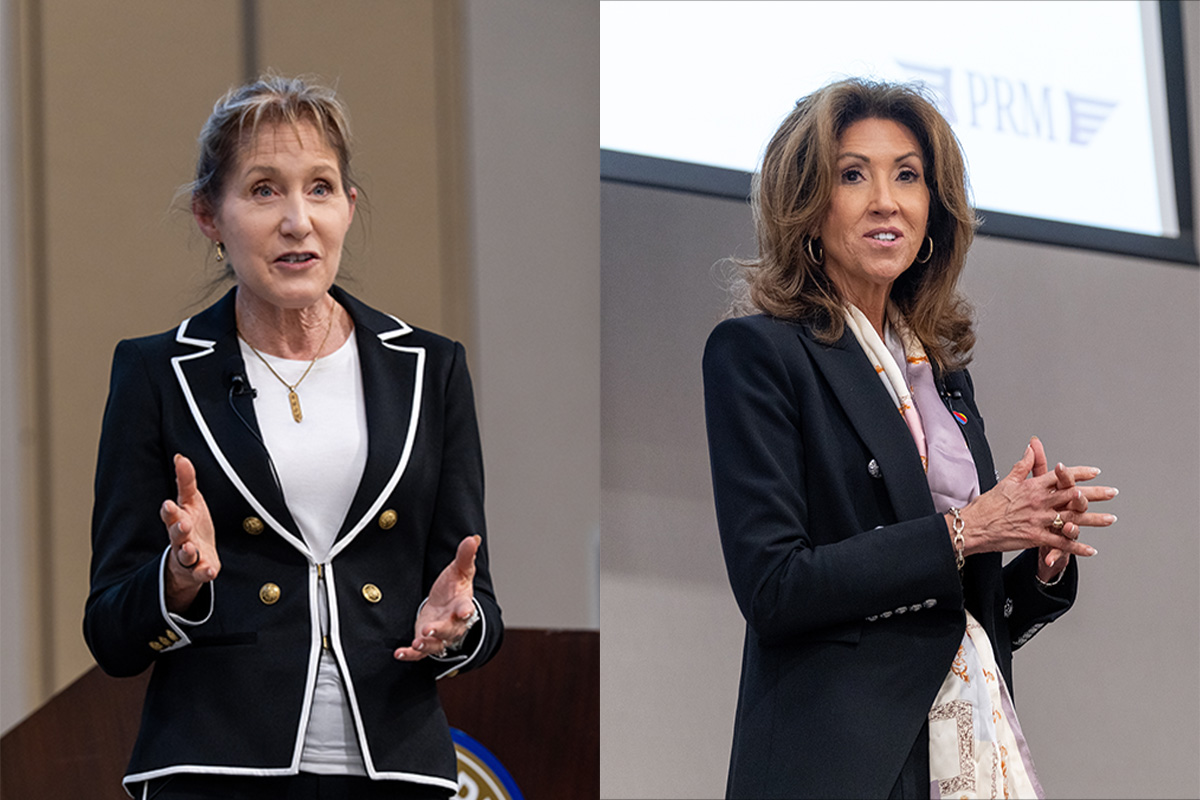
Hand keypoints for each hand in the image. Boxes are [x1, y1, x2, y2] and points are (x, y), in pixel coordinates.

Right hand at [160, 454, 219, 613]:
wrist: (195, 558)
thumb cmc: (192, 524)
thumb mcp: (191, 501)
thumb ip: (186, 481)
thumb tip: (181, 457)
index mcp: (178, 520)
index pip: (171, 514)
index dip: (169, 510)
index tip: (169, 504)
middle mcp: (181, 539)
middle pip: (176, 535)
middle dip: (178, 529)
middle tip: (182, 524)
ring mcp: (189, 557)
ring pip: (185, 555)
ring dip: (187, 552)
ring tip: (190, 548)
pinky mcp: (199, 570)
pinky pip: (200, 573)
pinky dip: (204, 572)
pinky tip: (209, 571)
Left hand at [394, 535, 480, 660]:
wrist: (448, 606)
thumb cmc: (455, 588)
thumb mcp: (460, 570)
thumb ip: (465, 556)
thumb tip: (472, 538)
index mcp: (462, 605)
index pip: (466, 608)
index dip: (466, 610)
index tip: (464, 611)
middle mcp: (453, 624)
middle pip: (450, 630)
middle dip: (440, 631)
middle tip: (430, 629)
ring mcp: (440, 635)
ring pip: (436, 644)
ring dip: (427, 645)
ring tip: (416, 643)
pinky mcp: (427, 642)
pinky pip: (420, 653)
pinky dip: (410, 654)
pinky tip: (399, 653)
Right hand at [954, 437, 1116, 560]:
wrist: (974, 526)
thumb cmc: (987, 505)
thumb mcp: (1006, 481)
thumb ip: (1023, 465)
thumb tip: (1031, 448)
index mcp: (1032, 486)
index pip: (1061, 476)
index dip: (1080, 473)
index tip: (1095, 472)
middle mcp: (1038, 502)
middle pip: (1072, 496)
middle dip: (1095, 494)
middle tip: (1112, 492)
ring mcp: (1038, 520)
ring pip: (1072, 519)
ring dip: (1094, 520)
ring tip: (1110, 519)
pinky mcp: (1035, 537)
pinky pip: (1061, 543)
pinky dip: (1076, 548)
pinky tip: (1090, 550)